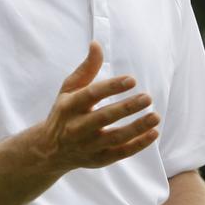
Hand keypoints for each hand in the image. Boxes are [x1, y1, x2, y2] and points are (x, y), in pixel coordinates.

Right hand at [37, 41, 159, 173]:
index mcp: (69, 106)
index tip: (132, 80)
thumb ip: (86, 68)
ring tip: (155, 116)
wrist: (49, 150)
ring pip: (115, 138)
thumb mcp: (70, 89)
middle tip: (148, 97)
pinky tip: (154, 133)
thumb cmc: (65, 111)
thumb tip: (96, 44)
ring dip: (137, 128)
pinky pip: (120, 153)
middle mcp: (77, 127)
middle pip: (104, 117)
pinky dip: (138, 145)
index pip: (91, 95)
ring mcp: (88, 146)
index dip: (111, 87)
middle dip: (127, 108)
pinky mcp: (98, 160)